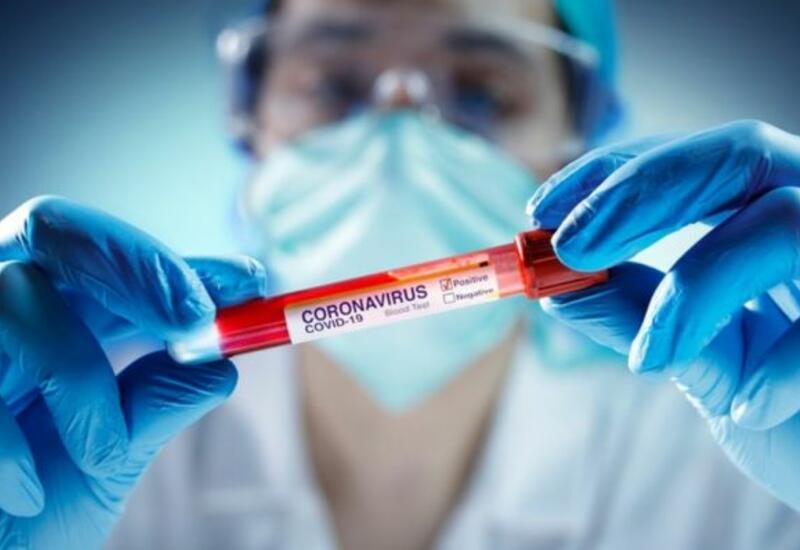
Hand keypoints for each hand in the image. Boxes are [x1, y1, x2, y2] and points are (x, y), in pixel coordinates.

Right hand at [0, 196, 266, 547]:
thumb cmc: (31, 513)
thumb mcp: (109, 457)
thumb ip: (156, 404)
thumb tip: (222, 365)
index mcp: (57, 316)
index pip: (123, 261)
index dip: (182, 263)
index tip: (248, 280)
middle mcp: (5, 306)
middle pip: (59, 230)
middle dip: (137, 267)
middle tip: (197, 316)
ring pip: (20, 296)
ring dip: (77, 375)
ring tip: (100, 453)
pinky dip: (10, 444)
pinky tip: (27, 494)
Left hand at [527, 120, 799, 508]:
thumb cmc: (782, 415)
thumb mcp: (696, 362)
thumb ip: (632, 315)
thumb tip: (554, 282)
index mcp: (755, 221)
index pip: (681, 162)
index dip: (610, 174)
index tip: (541, 210)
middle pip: (737, 154)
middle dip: (643, 191)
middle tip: (572, 245)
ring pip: (782, 219)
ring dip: (699, 286)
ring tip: (655, 358)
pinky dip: (780, 368)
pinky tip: (749, 409)